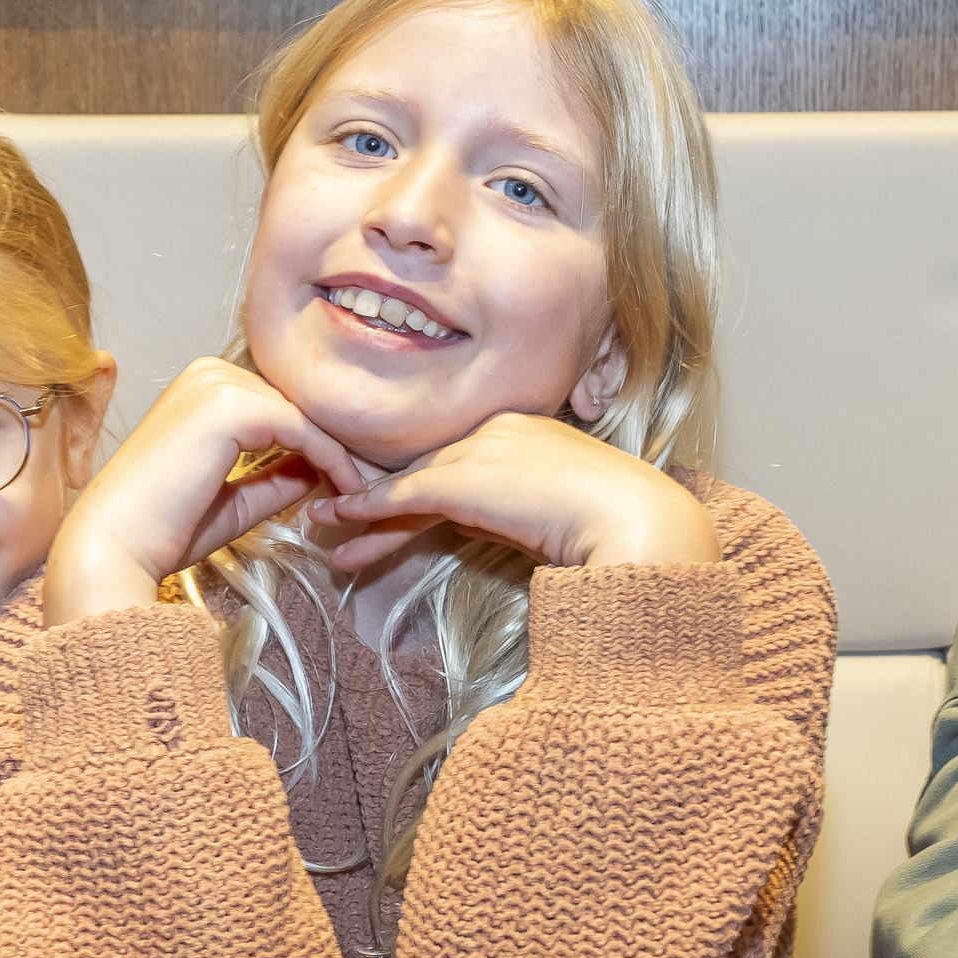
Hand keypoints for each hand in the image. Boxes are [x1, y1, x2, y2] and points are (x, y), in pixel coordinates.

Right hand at [41, 358, 366, 626]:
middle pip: (294, 405)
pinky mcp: (228, 405)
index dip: (317, 443)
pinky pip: (300, 428)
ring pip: (302, 414)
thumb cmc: (163, 529)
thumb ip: (276, 477)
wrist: (117, 544)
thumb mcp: (234, 498)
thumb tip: (320, 469)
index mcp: (202, 388)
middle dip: (331, 446)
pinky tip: (346, 491)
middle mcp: (208, 373)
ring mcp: (216, 384)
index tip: (346, 482)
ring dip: (336, 454)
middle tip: (363, 487)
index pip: (277, 406)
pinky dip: (330, 459)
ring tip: (360, 495)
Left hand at [306, 412, 717, 576]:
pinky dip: (370, 508)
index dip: (419, 486)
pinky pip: (405, 494)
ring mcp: (481, 448)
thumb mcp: (553, 513)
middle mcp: (497, 429)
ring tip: (322, 527)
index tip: (391, 507)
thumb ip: (511, 511)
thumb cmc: (615, 524)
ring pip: (409, 481)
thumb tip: (473, 528)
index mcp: (524, 430)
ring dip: (361, 508)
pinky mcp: (465, 478)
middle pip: (426, 466)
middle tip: (334, 512)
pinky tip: (341, 521)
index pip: (458, 458)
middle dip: (379, 494)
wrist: (635, 520)